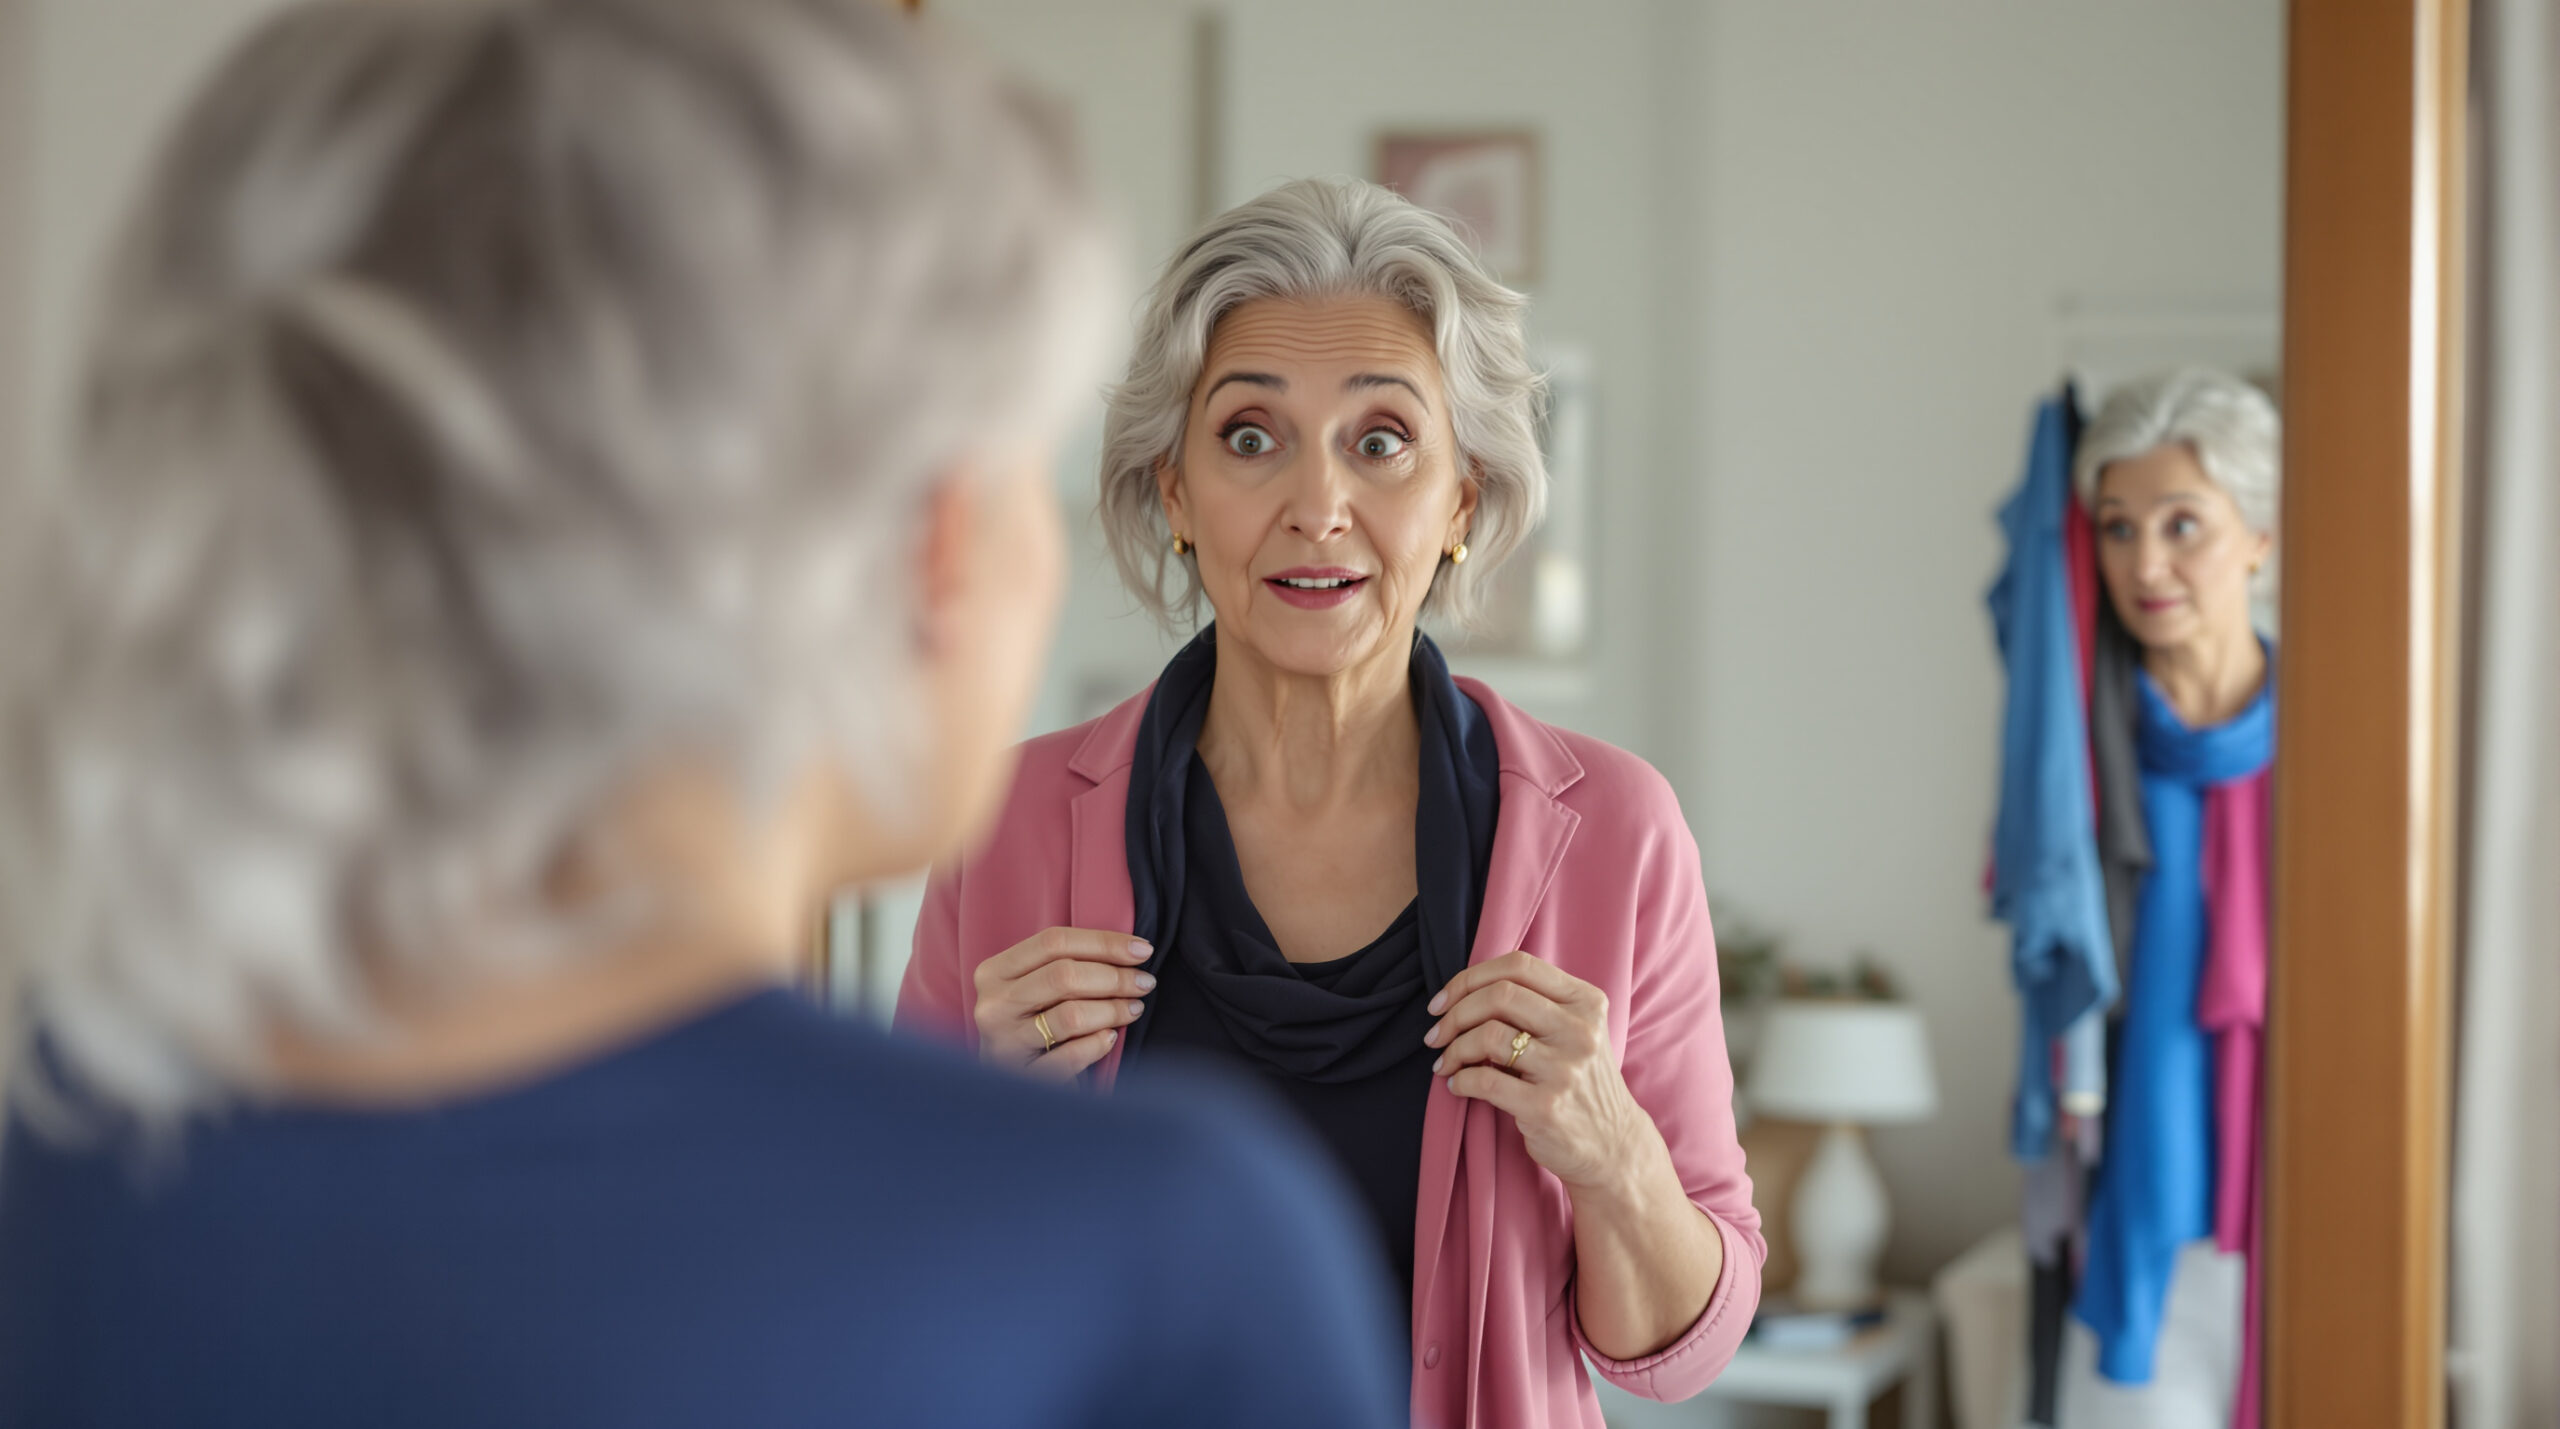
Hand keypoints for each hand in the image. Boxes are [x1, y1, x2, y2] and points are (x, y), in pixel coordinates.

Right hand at [972, 927, 1154, 1079]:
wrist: (1008, 1091)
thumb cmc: (1033, 1026)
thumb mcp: (1036, 989)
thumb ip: (1068, 965)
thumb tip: (1132, 951)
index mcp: (994, 973)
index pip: (1053, 942)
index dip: (1104, 942)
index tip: (1142, 950)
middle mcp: (993, 1006)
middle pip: (1063, 976)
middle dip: (1115, 977)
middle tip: (1144, 983)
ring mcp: (1004, 1044)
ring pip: (1071, 1016)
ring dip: (1113, 1009)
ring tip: (1133, 1009)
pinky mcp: (1020, 1078)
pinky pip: (1070, 1057)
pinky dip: (1098, 1044)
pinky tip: (1111, 1038)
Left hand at [1424, 952, 1657, 1192]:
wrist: (1613, 1146)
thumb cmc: (1581, 1083)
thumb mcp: (1576, 1032)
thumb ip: (1537, 1005)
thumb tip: (1464, 992)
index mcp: (1586, 1002)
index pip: (1519, 966)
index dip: (1470, 978)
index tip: (1443, 1001)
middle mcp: (1581, 1030)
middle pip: (1500, 995)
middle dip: (1455, 1012)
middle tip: (1436, 1033)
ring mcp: (1565, 1069)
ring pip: (1489, 1036)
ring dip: (1454, 1048)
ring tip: (1445, 1062)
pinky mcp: (1546, 1107)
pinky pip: (1484, 1080)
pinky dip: (1460, 1080)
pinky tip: (1457, 1085)